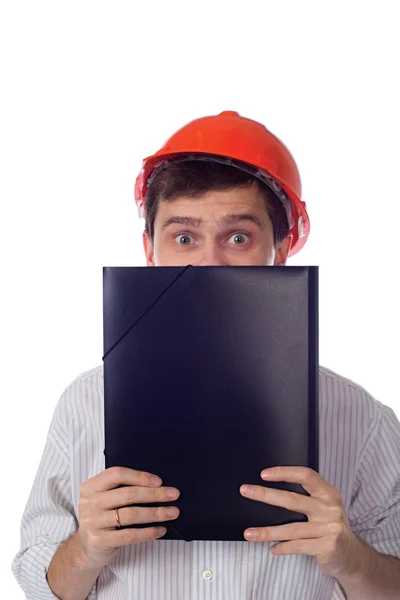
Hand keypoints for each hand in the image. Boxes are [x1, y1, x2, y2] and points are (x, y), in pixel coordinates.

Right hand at [77, 466, 179, 569]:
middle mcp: (89, 503)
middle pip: (127, 494)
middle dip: (154, 494)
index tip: (159, 481)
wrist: (86, 547)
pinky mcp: (99, 541)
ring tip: (173, 512)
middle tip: (174, 495)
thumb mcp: (104, 497)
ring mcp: (93, 523)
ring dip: (156, 513)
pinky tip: (161, 530)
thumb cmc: (103, 516)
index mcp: (90, 487)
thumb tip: (157, 484)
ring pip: (131, 515)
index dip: (140, 476)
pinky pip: (129, 535)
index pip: (117, 474)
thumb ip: (120, 488)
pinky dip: (148, 532)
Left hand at [240, 466, 360, 577]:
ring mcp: (329, 528)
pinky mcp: (327, 547)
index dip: (284, 472)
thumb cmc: (330, 526)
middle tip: (245, 491)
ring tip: (249, 533)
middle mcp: (329, 508)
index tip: (264, 474)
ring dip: (267, 531)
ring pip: (291, 528)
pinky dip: (282, 548)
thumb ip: (306, 496)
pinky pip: (297, 546)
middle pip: (292, 499)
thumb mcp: (325, 506)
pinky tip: (272, 548)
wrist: (353, 556)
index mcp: (328, 493)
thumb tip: (271, 489)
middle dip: (265, 495)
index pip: (305, 475)